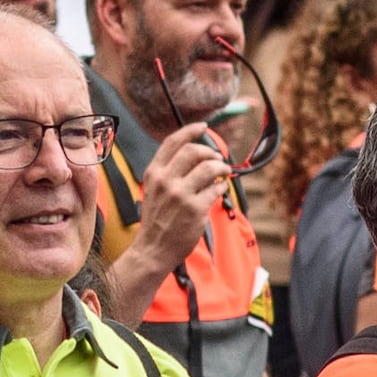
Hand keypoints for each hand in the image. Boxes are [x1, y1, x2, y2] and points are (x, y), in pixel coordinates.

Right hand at [107, 121, 231, 306]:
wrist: (153, 249)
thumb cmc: (157, 220)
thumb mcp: (154, 190)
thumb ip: (169, 172)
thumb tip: (195, 155)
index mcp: (154, 173)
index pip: (173, 142)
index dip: (191, 131)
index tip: (204, 127)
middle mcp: (165, 180)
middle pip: (194, 151)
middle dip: (210, 152)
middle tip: (218, 159)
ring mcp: (181, 195)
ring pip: (209, 168)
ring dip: (221, 167)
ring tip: (224, 173)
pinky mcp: (195, 209)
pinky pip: (216, 189)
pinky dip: (221, 187)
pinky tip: (219, 190)